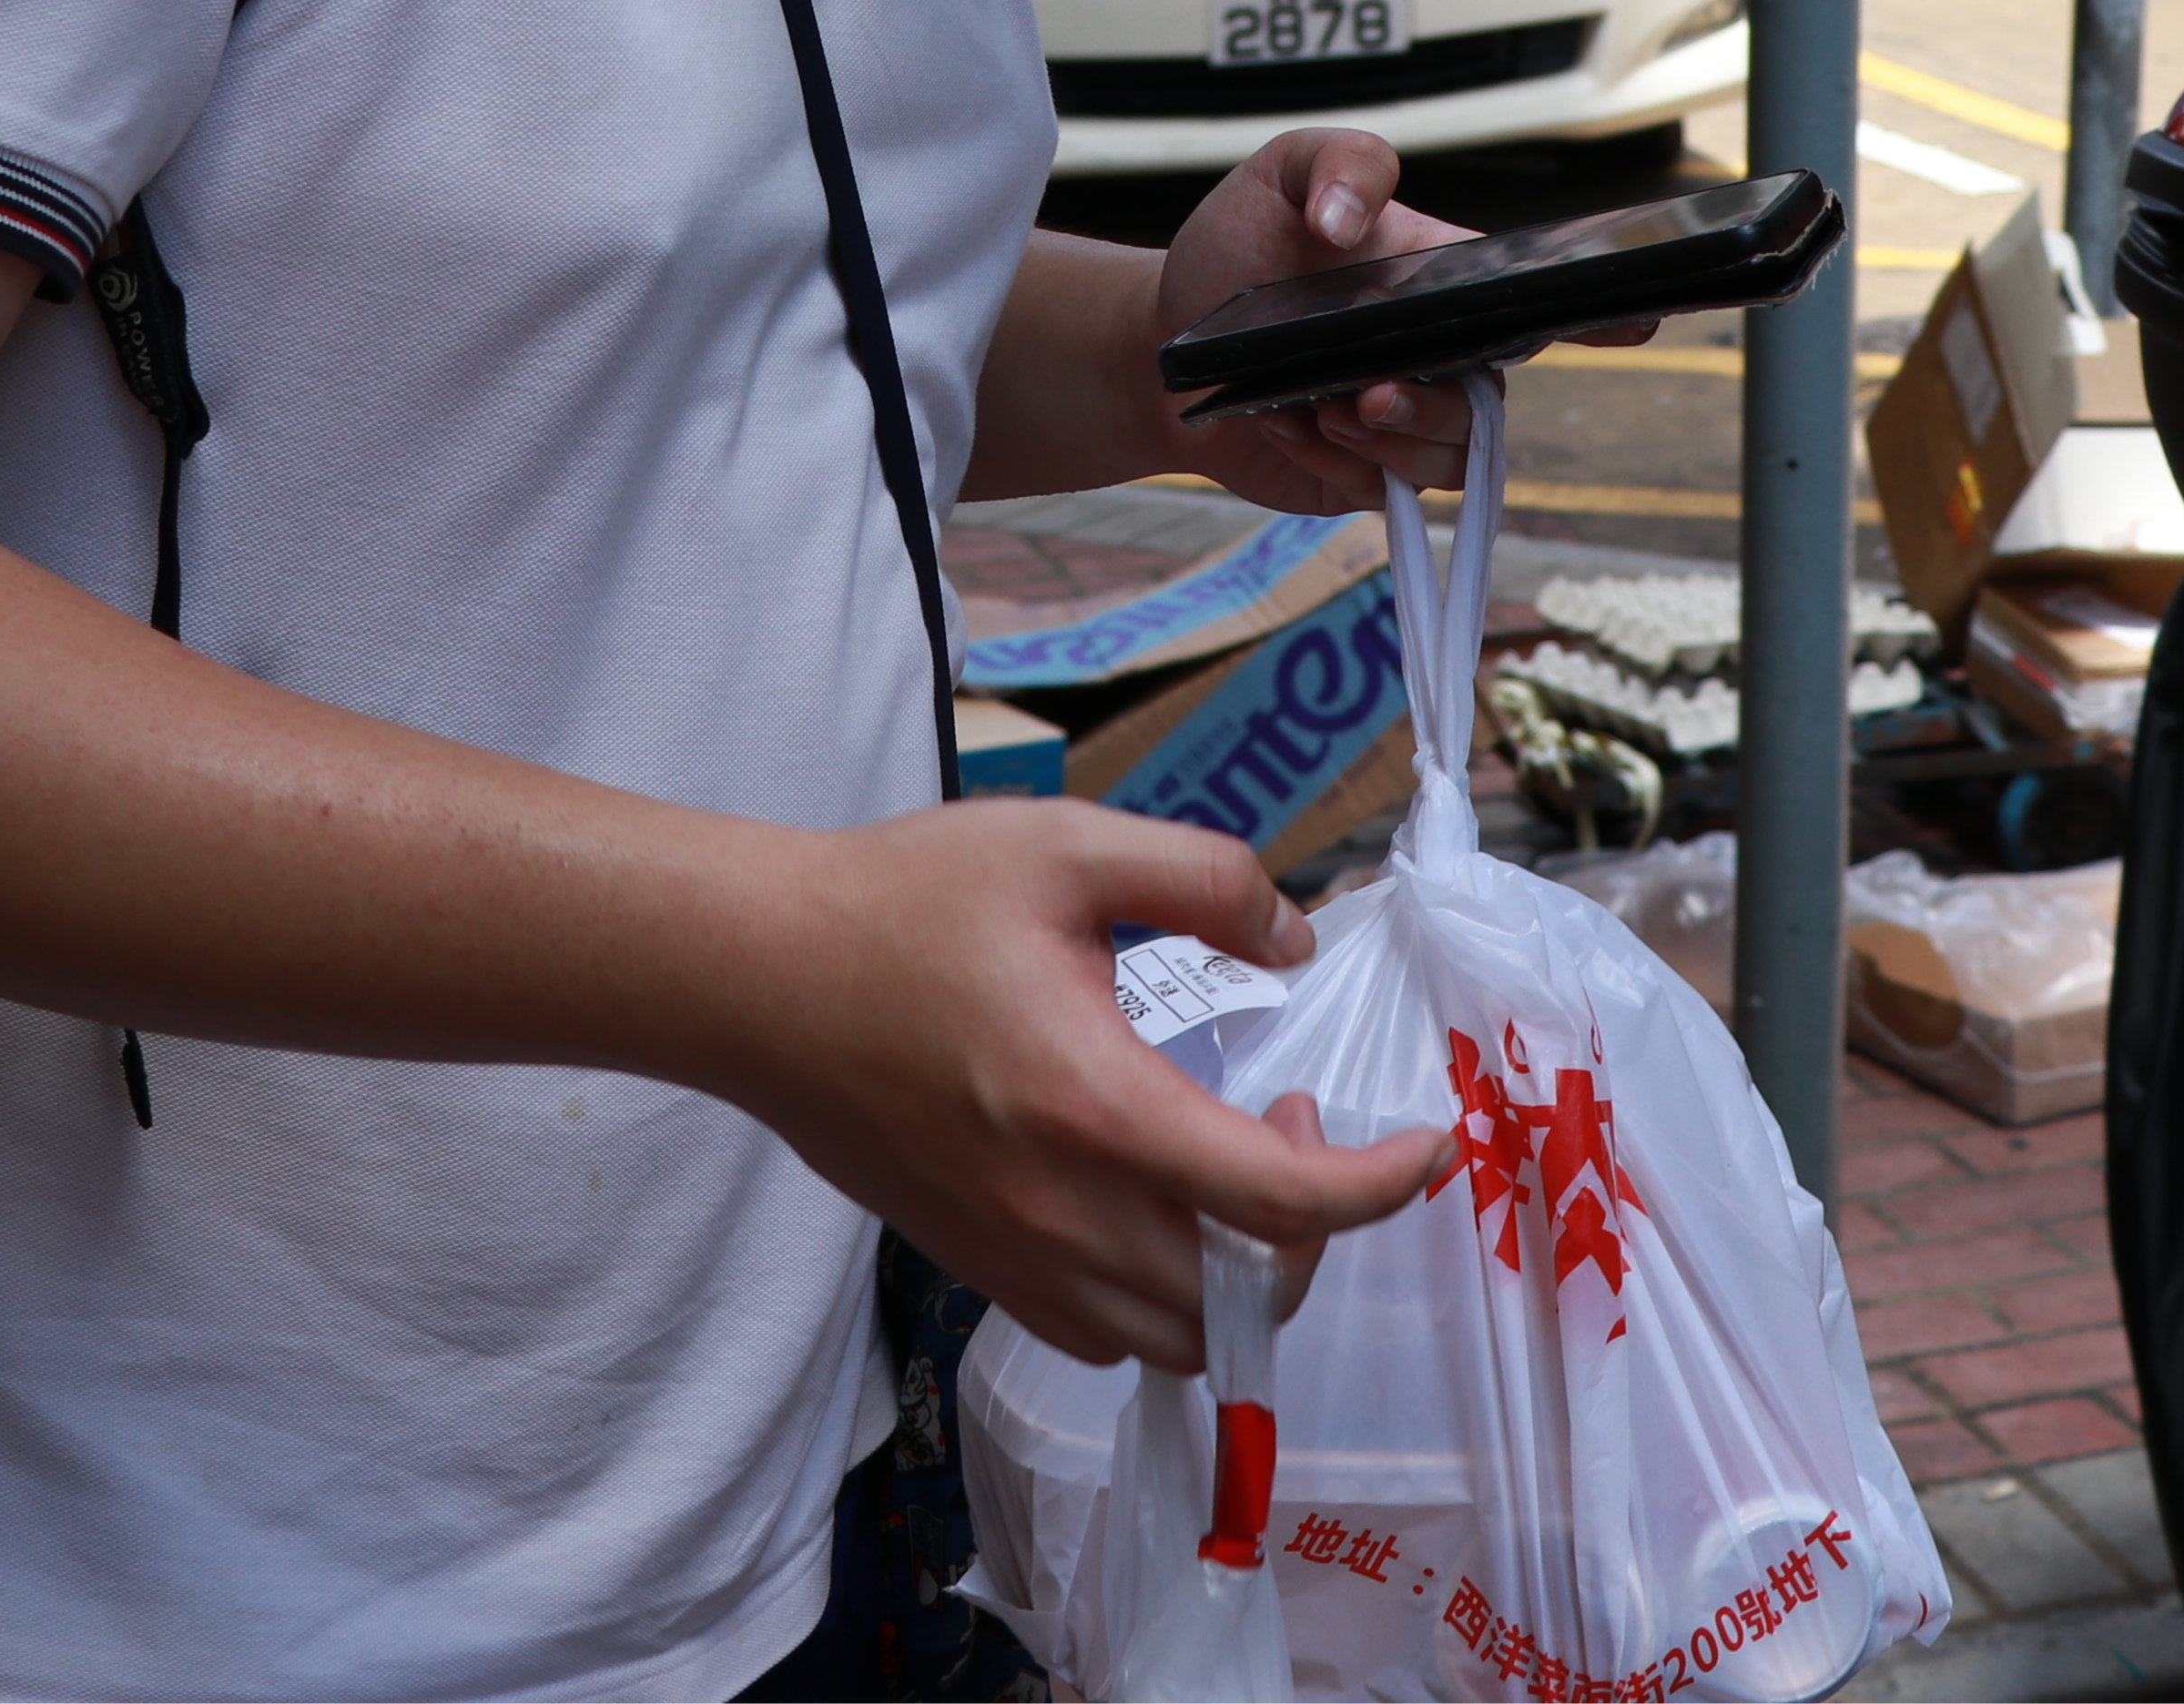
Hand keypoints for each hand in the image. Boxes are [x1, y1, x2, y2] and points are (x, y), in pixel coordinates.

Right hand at [712, 797, 1446, 1371]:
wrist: (757, 979)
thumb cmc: (904, 902)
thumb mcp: (1066, 845)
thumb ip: (1203, 878)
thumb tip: (1294, 938)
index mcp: (1096, 1105)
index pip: (1281, 1201)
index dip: (1380, 1186)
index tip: (1426, 1145)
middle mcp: (1060, 1209)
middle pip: (1242, 1294)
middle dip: (1310, 1228)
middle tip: (1296, 1120)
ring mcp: (1012, 1254)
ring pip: (1177, 1338)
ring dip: (1240, 1275)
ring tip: (1231, 1166)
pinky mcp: (974, 1265)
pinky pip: (1104, 1336)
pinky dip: (1164, 1300)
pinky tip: (1154, 1205)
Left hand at [1146, 129, 1655, 516]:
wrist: (1166, 340)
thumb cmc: (1237, 253)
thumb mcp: (1277, 175)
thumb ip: (1337, 164)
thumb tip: (1350, 220)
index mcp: (1448, 284)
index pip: (1542, 300)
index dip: (1601, 314)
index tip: (1637, 319)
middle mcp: (1445, 356)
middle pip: (1493, 397)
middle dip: (1437, 405)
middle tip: (1371, 393)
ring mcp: (1410, 420)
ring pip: (1447, 456)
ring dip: (1382, 438)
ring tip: (1319, 405)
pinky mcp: (1368, 475)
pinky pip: (1385, 489)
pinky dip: (1331, 461)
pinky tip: (1285, 420)